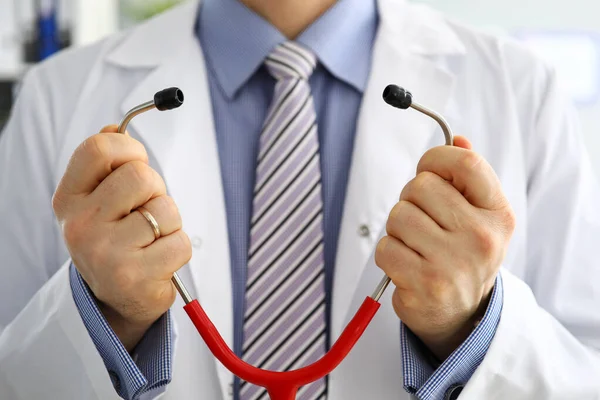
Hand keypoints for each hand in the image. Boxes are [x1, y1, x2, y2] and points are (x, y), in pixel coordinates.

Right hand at [52, 125, 191, 350]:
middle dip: (156, 189)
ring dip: (170, 222)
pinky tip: (159, 260)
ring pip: (166, 208)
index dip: (130, 149)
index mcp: (69, 198)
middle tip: (145, 212)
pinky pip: (180, 242)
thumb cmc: (117, 238)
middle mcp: (80, 225)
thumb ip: (106, 163)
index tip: (137, 164)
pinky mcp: (134, 277)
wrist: (117, 297)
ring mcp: (105, 253)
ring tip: (152, 239)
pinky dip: (178, 249)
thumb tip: (117, 127)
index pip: (100, 148)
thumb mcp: (100, 200)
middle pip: (141, 175)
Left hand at [375, 136, 514, 360]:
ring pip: (398, 215)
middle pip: (420, 186)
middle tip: (423, 221)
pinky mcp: (424, 285)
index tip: (428, 169)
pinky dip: (388, 254)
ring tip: (416, 245)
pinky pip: (385, 247)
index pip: (466, 163)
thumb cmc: (463, 255)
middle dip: (411, 199)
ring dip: (398, 228)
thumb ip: (469, 178)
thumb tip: (458, 138)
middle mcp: (480, 238)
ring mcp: (452, 263)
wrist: (462, 314)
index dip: (437, 158)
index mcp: (497, 215)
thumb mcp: (479, 217)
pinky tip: (406, 265)